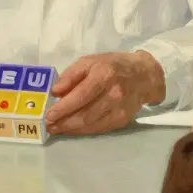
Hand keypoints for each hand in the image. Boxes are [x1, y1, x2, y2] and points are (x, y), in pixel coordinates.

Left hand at [45, 51, 166, 135]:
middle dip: (64, 122)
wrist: (144, 76)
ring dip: (71, 129)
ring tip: (57, 129)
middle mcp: (114, 94)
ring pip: (91, 125)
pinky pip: (99, 128)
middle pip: (85, 114)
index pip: (81, 96)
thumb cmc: (112, 65)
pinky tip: (73, 129)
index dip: (63, 108)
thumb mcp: (90, 61)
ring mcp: (120, 109)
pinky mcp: (122, 120)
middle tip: (49, 125)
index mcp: (104, 75)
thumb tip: (55, 92)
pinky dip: (84, 130)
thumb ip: (71, 75)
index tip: (49, 115)